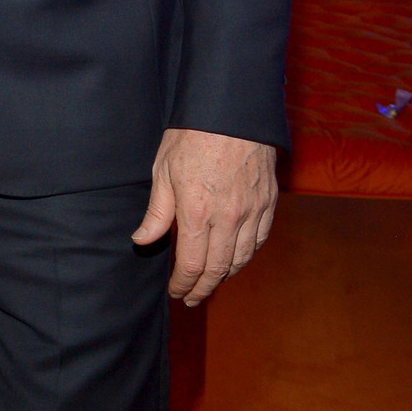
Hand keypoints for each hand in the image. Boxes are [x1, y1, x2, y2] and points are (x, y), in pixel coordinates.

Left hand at [131, 128, 278, 305]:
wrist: (232, 112)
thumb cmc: (191, 137)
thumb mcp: (162, 171)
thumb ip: (157, 212)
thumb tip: (142, 240)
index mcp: (197, 212)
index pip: (192, 265)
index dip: (183, 284)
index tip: (175, 291)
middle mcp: (229, 218)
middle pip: (218, 269)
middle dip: (203, 288)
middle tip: (191, 298)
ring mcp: (252, 212)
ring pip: (242, 258)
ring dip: (225, 275)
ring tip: (210, 282)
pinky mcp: (269, 203)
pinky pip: (260, 240)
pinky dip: (247, 256)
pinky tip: (235, 259)